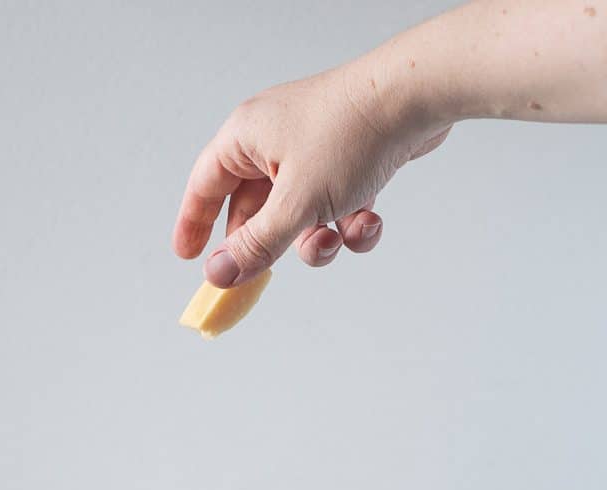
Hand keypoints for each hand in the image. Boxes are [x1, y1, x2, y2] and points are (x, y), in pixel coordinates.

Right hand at [172, 55, 450, 286]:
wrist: (418, 98)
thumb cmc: (350, 135)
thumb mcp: (295, 204)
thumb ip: (256, 245)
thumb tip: (218, 274)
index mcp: (247, 138)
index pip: (206, 185)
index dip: (194, 223)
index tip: (188, 256)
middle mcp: (275, 140)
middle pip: (255, 210)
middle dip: (273, 245)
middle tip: (270, 274)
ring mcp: (313, 150)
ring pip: (300, 216)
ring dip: (320, 240)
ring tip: (338, 238)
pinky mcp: (349, 159)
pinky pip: (336, 206)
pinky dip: (351, 224)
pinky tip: (370, 221)